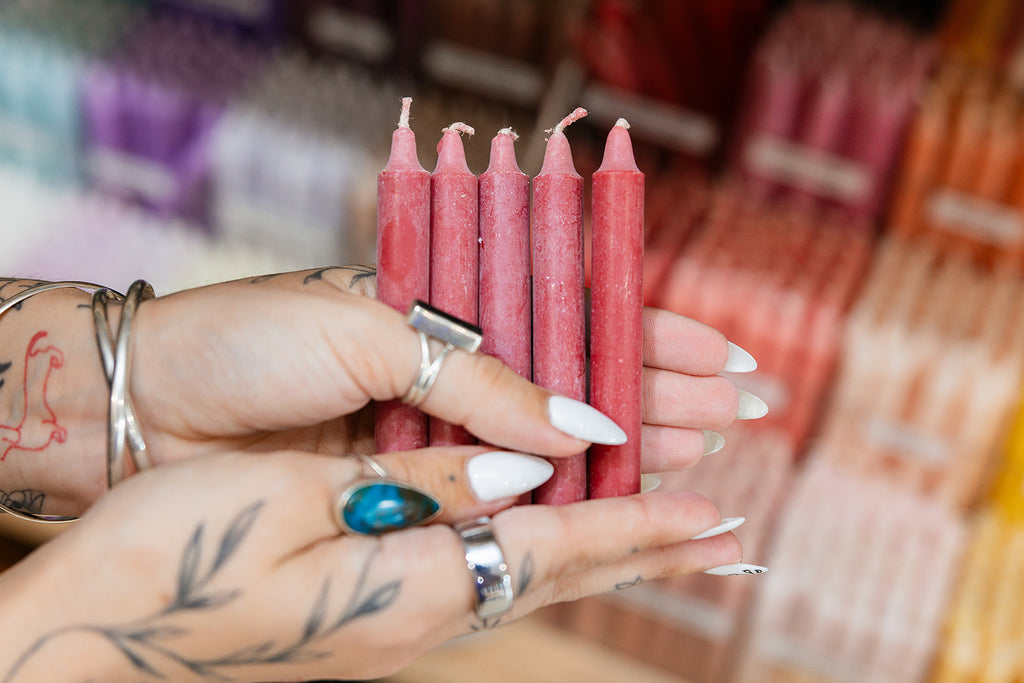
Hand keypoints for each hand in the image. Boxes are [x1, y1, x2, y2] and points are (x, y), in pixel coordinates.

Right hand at [0, 448, 743, 681]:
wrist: (89, 624)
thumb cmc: (172, 554)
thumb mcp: (294, 499)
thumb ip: (422, 485)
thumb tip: (524, 469)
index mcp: (408, 589)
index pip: (554, 550)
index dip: (636, 525)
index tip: (711, 515)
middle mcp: (417, 617)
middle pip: (555, 573)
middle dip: (641, 546)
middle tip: (720, 529)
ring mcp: (393, 621)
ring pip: (523, 572)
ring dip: (597, 545)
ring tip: (660, 524)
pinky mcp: (369, 607)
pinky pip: (477, 570)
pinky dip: (534, 545)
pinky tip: (545, 529)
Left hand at [3, 266, 759, 514]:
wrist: (155, 403)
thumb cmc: (253, 342)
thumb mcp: (372, 333)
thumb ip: (483, 385)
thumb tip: (587, 431)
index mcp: (449, 308)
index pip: (573, 314)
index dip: (651, 334)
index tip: (726, 355)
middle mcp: (456, 370)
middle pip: (583, 380)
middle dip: (666, 393)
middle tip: (744, 413)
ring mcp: (441, 429)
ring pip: (558, 441)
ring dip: (636, 443)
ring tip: (709, 450)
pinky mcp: (416, 482)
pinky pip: (508, 488)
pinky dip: (567, 493)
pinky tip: (625, 491)